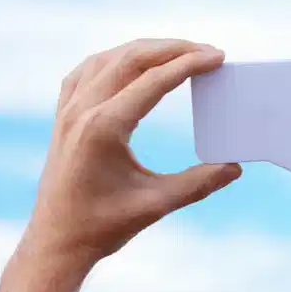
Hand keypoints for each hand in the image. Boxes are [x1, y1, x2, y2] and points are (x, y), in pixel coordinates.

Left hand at [24, 38, 241, 262]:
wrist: (56, 243)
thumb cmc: (102, 226)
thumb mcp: (156, 205)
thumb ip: (199, 184)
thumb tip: (234, 168)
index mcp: (104, 128)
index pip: (154, 80)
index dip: (189, 64)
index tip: (217, 57)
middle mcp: (82, 111)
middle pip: (132, 58)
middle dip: (173, 49)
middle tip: (207, 51)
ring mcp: (68, 111)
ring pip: (109, 58)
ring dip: (145, 49)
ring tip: (178, 51)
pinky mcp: (63, 116)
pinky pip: (87, 71)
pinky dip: (114, 58)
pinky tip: (130, 61)